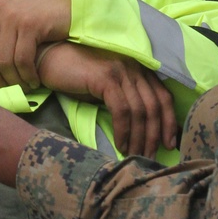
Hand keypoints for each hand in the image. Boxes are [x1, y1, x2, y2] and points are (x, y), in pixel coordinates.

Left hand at [0, 0, 71, 88]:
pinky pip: (22, 60)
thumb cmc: (33, 16)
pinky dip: (27, 76)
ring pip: (2, 61)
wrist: (67, 6)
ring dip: (13, 80)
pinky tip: (33, 81)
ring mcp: (12, 17)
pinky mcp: (30, 25)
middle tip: (2, 90)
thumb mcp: (2, 15)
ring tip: (22, 86)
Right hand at [37, 42, 176, 155]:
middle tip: (151, 157)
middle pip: (155, 106)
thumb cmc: (74, 78)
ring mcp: (121, 70)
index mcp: (138, 69)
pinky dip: (124, 130)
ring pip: (140, 110)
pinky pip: (122, 109)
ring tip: (135, 155)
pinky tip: (120, 144)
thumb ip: (124, 101)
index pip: (163, 97)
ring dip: (139, 138)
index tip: (169, 144)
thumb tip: (140, 131)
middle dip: (155, 135)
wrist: (48, 60)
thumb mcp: (105, 89)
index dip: (169, 122)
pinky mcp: (105, 78)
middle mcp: (134, 67)